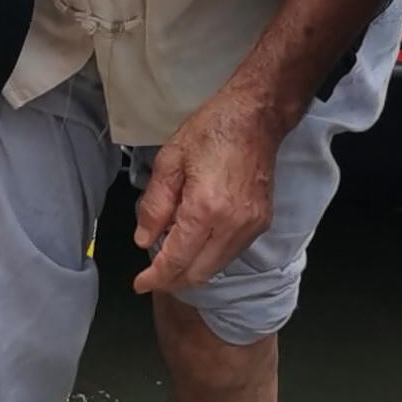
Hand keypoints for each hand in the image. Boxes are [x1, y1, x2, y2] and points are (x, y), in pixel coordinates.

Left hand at [133, 80, 285, 293]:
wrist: (256, 117)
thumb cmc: (212, 130)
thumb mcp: (169, 160)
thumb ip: (154, 204)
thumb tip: (144, 239)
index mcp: (205, 207)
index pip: (176, 259)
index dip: (155, 277)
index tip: (140, 284)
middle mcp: (232, 224)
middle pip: (198, 273)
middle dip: (172, 280)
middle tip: (152, 274)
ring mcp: (251, 226)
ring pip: (216, 268)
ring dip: (192, 270)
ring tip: (171, 256)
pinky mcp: (261, 223)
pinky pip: (231, 253)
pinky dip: (210, 257)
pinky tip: (196, 244)